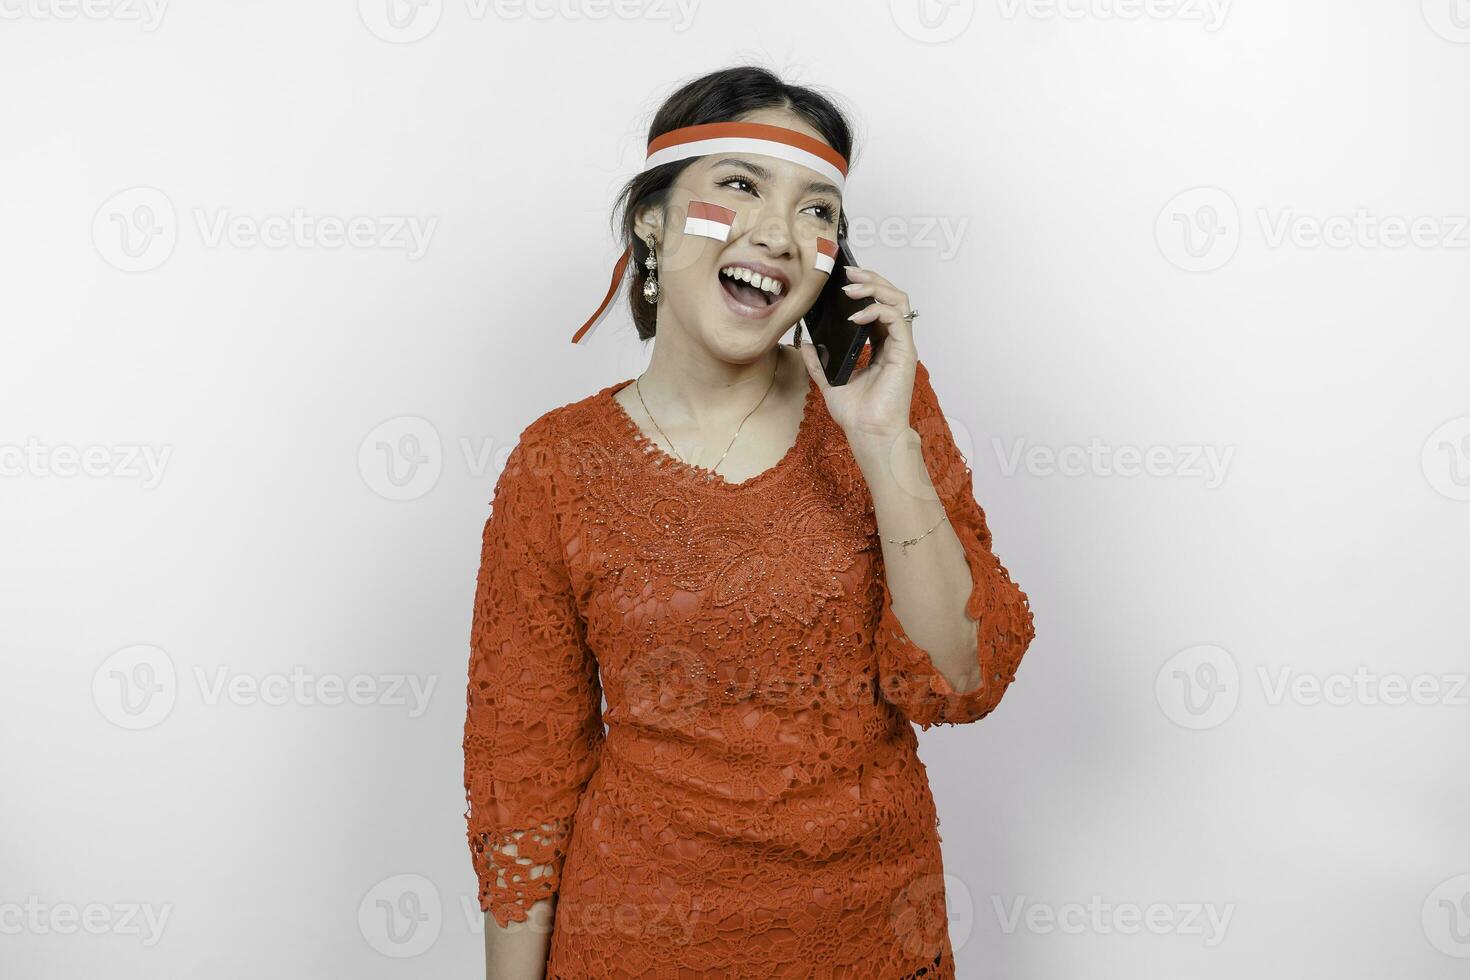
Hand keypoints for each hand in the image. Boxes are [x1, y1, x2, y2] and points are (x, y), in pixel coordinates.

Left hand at [796, 265, 919, 452]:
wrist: (868, 433)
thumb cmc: (856, 414)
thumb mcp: (829, 381)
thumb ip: (818, 360)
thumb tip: (804, 341)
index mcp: (879, 345)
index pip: (877, 305)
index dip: (863, 288)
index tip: (842, 279)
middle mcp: (893, 341)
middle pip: (891, 296)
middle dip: (870, 278)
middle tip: (848, 272)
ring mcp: (901, 345)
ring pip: (898, 300)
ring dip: (875, 287)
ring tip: (851, 287)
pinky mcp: (905, 351)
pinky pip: (895, 318)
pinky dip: (875, 309)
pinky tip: (855, 315)